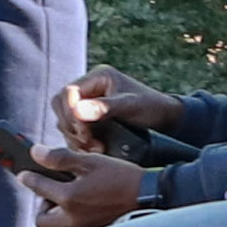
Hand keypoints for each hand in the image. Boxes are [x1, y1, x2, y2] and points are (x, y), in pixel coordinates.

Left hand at [33, 147, 148, 226]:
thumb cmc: (122, 176)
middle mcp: (72, 217)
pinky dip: (69, 223)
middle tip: (52, 193)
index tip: (23, 174)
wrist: (150, 195)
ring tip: (67, 203)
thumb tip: (35, 153)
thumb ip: (60, 158)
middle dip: (42, 207)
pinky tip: (81, 211)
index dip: (28, 178)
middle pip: (41, 220)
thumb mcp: (91, 161)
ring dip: (55, 217)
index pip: (38, 187)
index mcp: (69, 197)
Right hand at [60, 67, 180, 141]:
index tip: (84, 131)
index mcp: (98, 77)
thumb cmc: (150, 107)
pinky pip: (74, 129)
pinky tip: (94, 149)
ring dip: (75, 136)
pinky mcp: (89, 117)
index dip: (70, 112)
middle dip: (71, 127)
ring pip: (65, 120)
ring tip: (95, 148)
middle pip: (62, 106)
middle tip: (88, 142)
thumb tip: (77, 111)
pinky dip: (80, 140)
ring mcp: (88, 102)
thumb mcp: (129, 106)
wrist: (164, 118)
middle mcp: (90, 87)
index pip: (68, 92)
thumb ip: (104, 108)